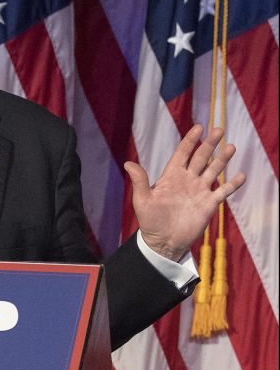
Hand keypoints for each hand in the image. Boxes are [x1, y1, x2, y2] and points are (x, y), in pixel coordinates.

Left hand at [125, 125, 245, 261]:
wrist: (163, 242)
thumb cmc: (150, 221)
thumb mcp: (142, 200)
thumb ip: (140, 181)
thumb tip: (128, 163)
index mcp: (171, 176)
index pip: (183, 153)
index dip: (190, 140)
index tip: (199, 127)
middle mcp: (187, 180)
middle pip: (201, 158)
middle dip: (210, 144)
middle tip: (219, 129)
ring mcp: (199, 191)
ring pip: (214, 171)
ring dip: (223, 159)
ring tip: (231, 146)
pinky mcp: (209, 204)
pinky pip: (223, 192)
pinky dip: (232, 184)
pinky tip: (241, 175)